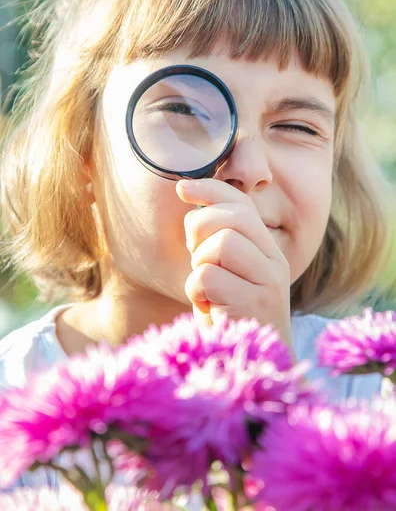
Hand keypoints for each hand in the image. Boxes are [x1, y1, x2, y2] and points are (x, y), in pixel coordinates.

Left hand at [176, 179, 292, 352]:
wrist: (254, 366)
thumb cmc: (230, 316)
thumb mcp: (227, 274)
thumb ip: (218, 242)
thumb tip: (190, 202)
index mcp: (268, 251)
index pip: (243, 205)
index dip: (211, 189)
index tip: (181, 188)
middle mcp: (275, 262)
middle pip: (233, 218)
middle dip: (200, 229)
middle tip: (194, 255)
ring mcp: (268, 283)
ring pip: (221, 244)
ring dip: (200, 265)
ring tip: (205, 287)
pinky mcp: (254, 304)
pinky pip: (208, 277)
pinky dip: (196, 291)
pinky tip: (206, 307)